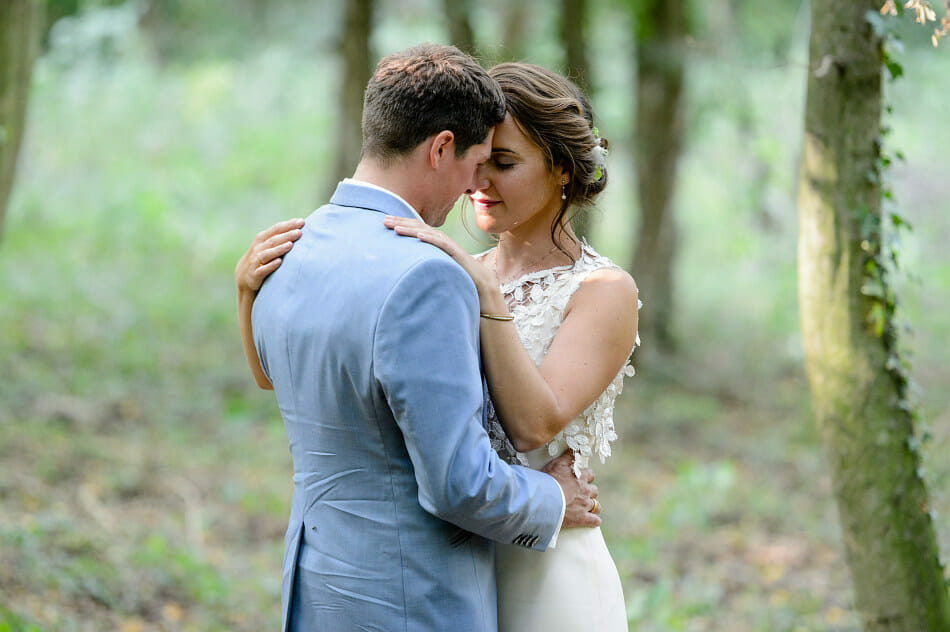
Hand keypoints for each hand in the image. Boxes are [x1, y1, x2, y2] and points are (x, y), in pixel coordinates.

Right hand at [235, 218, 304, 291]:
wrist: (243, 278)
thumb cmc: (261, 259)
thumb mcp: (266, 246)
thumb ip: (279, 238)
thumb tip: (299, 227)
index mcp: (262, 239)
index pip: (276, 229)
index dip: (288, 225)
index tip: (302, 222)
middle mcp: (258, 248)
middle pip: (273, 240)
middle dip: (286, 235)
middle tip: (299, 232)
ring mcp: (255, 261)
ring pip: (267, 254)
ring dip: (279, 249)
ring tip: (290, 245)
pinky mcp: (255, 274)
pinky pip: (262, 269)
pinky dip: (271, 265)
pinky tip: (279, 262)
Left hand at [382, 216, 497, 296]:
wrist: (480, 282)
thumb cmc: (458, 275)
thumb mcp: (436, 266)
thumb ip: (423, 262)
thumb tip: (405, 266)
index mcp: (434, 242)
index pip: (415, 229)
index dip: (400, 224)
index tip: (385, 222)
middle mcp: (440, 240)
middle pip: (418, 227)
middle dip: (401, 222)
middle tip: (384, 220)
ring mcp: (448, 245)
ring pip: (427, 233)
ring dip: (411, 229)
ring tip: (395, 227)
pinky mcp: (456, 252)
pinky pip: (442, 243)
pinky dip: (430, 238)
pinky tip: (419, 236)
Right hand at [541, 450, 600, 528]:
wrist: (544, 500)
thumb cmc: (547, 481)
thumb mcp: (556, 464)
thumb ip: (567, 456)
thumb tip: (576, 448)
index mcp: (579, 476)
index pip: (590, 474)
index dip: (586, 477)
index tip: (581, 478)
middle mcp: (585, 490)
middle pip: (594, 490)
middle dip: (589, 492)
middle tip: (581, 494)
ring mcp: (585, 505)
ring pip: (597, 506)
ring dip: (593, 506)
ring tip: (587, 508)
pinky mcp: (582, 518)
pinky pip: (594, 520)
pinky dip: (594, 521)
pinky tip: (592, 521)